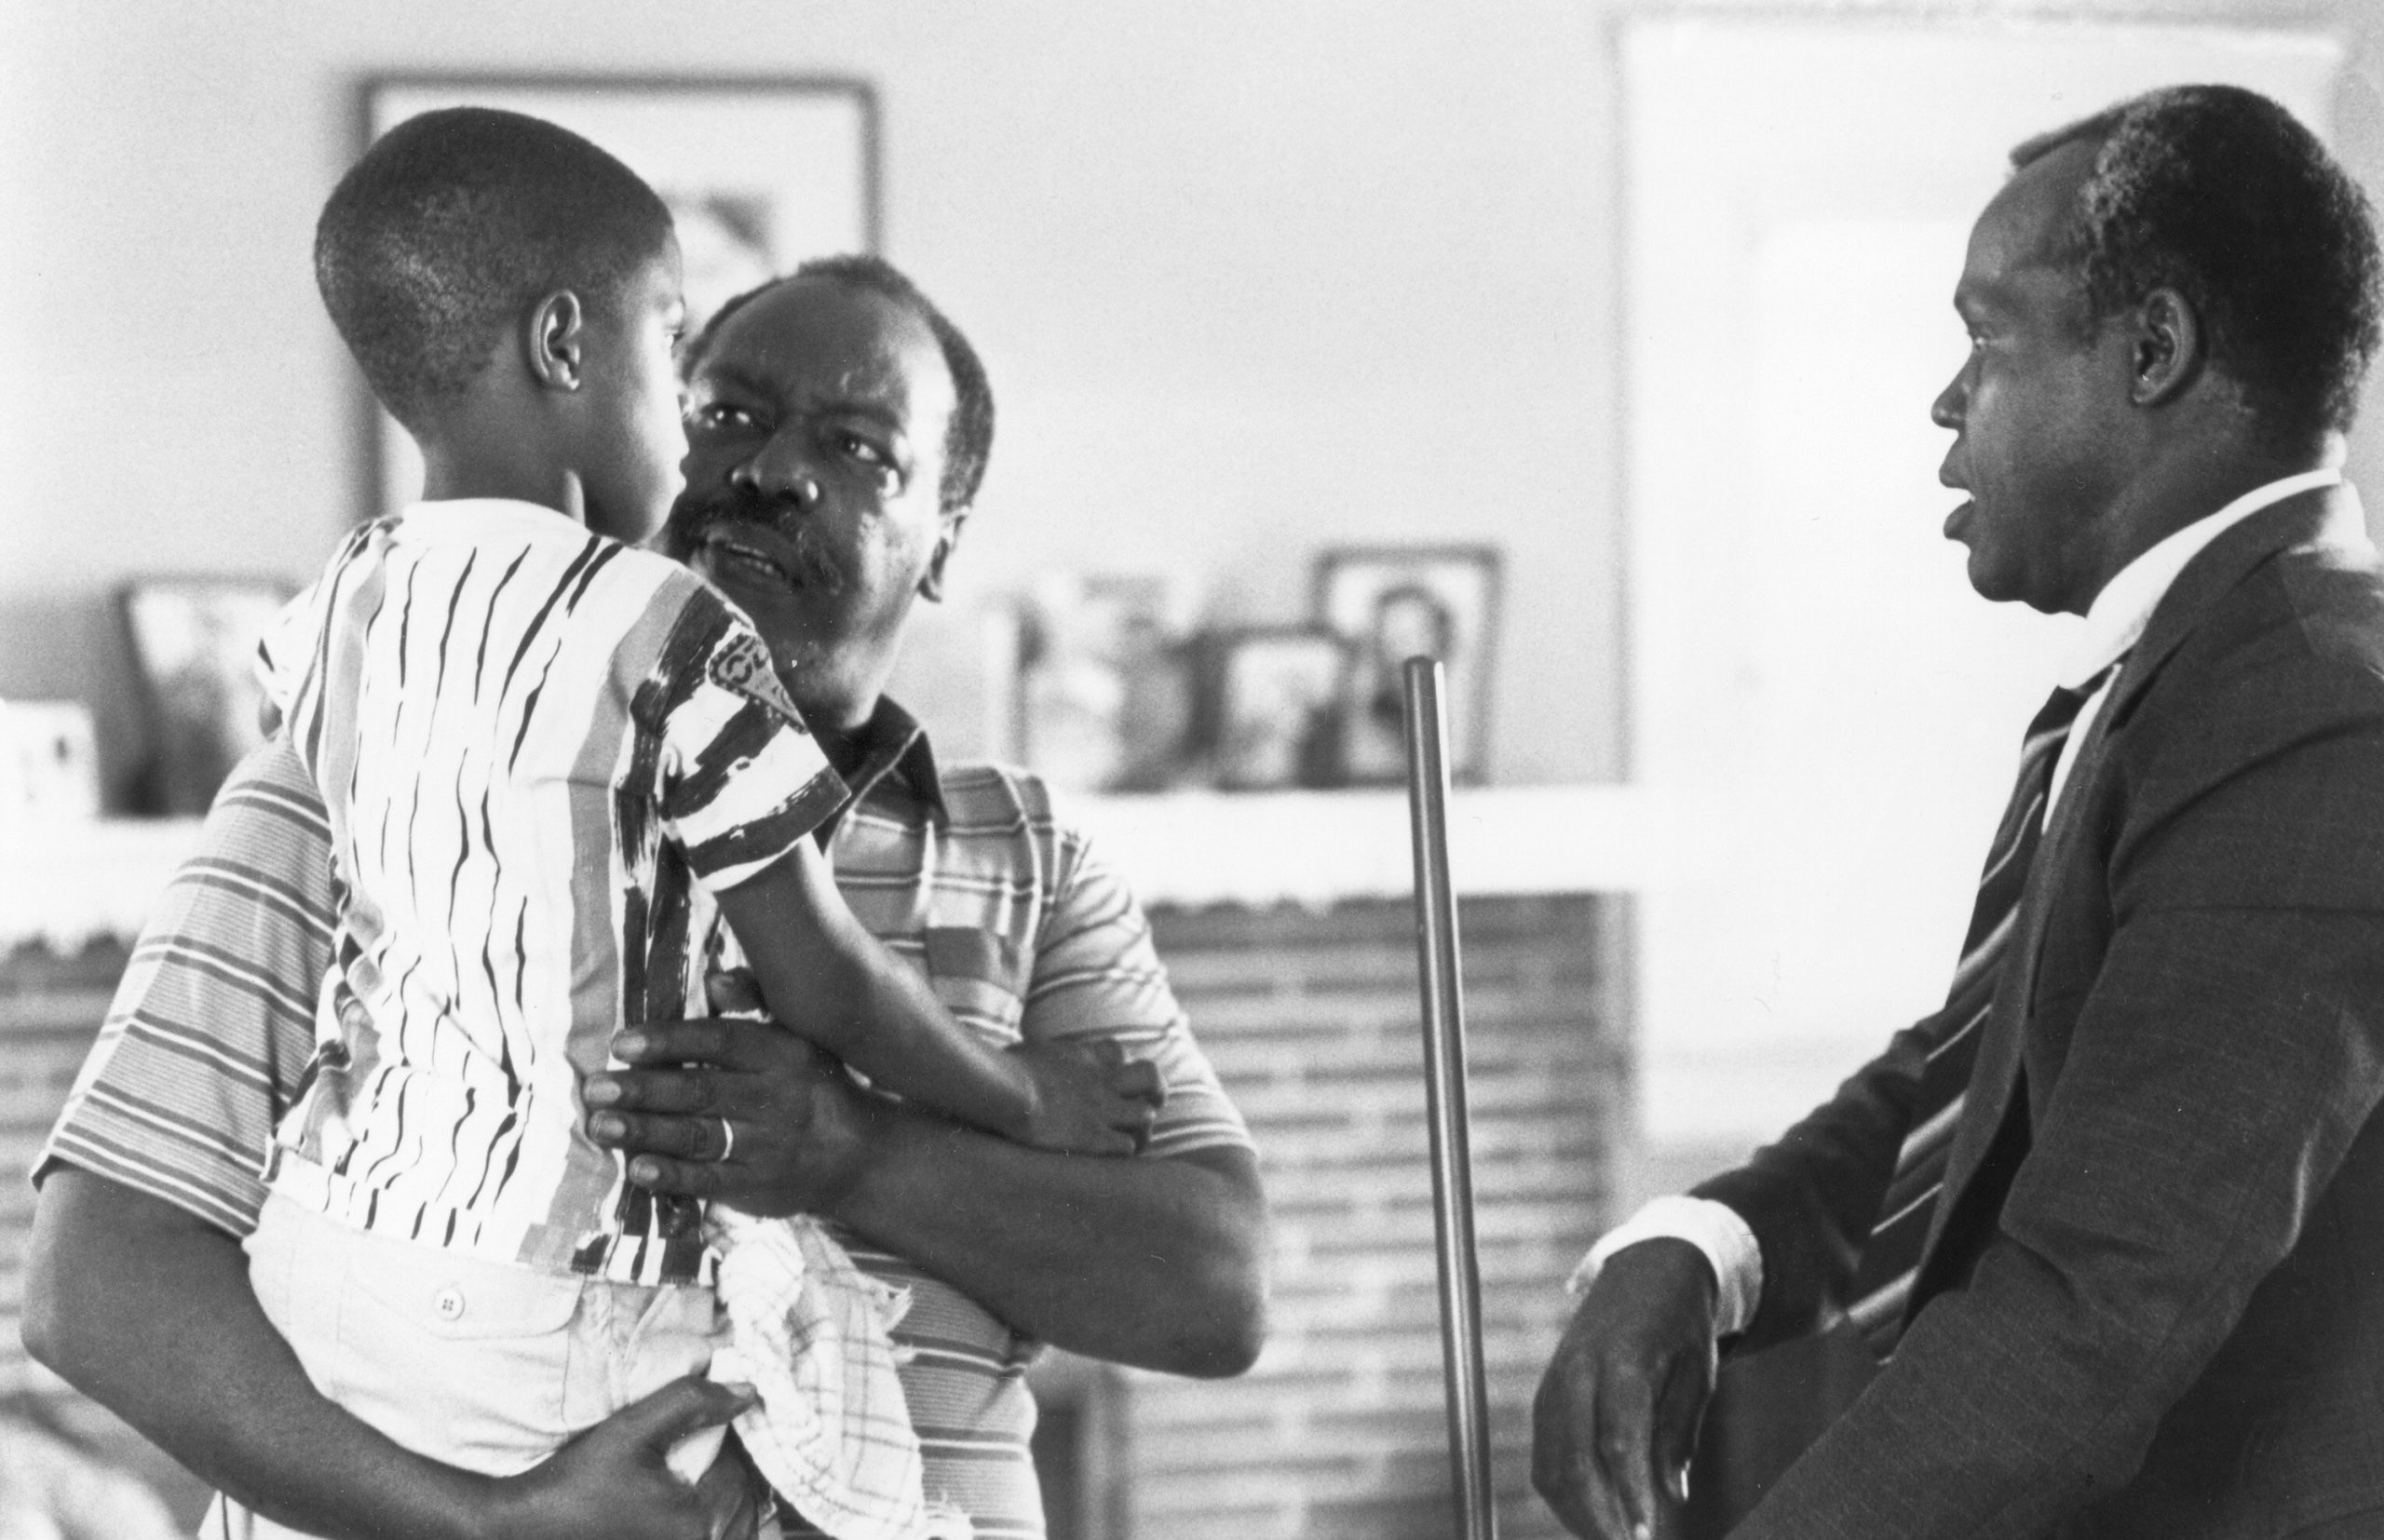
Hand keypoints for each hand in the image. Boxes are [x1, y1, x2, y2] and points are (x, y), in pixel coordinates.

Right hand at [484, 1378, 758, 1539]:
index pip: (739, 1468)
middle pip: (745, 1501)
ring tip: (703, 1473)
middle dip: (732, 1468)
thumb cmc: (575, 1482)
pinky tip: (699, 1506)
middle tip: (705, 1445)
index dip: (725, 1438)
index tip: (700, 1424)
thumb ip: (691, 1403)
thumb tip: (750, 1391)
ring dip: (730, 1499)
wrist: (525, 1529)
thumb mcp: (632, 1429)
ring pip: (739, 1527)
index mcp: (698, 1520)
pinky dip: (719, 1524)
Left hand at [584, 989, 878, 1218]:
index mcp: (782, 1054)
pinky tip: (636, 1168)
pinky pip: (709, 1181)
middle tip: (594, 1086)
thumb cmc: (812, 1085)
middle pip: (702, 1090)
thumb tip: (713, 979)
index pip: (720, 1042)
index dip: (669, 1041)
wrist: (860, 1155)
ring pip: (698, 1136)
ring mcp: (767, 1145)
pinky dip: (671, 1175)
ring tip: (600, 1124)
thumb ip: (752, 1007)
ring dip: (645, 1131)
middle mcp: (776, 1098)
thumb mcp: (797, 1039)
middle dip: (644, 1088)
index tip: (621, 1043)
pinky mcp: (757, 1186)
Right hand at [1009, 1038, 1165, 1154]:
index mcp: (1084, 1057)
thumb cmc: (1001, 1072)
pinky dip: (1123, 1152)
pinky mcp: (1097, 1140)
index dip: (1120, 1066)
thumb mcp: (1024, 1054)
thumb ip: (1037, 1061)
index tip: (1109, 1081)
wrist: (1007, 1091)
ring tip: (1128, 1140)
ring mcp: (1103, 1110)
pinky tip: (1108, 1157)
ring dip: (1140, 1129)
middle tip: (1146, 1106)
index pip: (1120, 1053)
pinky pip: (1128, 1147)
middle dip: (1155, 1092)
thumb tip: (1021, 1064)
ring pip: (1146, 1116)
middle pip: (1151, 1076)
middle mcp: (1102, 1081)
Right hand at [1532, 1238, 1719, 1539]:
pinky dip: (1565, 1494)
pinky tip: (1594, 1514)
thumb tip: (1670, 1498)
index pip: (1619, 1441)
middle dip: (1601, 1519)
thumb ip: (1679, 1435)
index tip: (1649, 1538)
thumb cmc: (1679, 1326)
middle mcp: (1577, 1372)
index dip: (1631, 1496)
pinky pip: (1546, 1458)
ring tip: (1614, 1537)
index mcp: (1621, 1360)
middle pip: (1575, 1462)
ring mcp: (1554, 1385)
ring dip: (1579, 1514)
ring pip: (1552, 1467)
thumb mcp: (1697, 1375)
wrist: (1643, 1274)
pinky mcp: (1545, 1398)